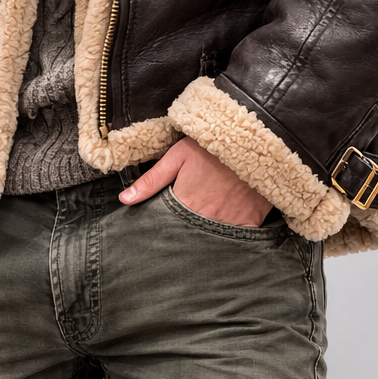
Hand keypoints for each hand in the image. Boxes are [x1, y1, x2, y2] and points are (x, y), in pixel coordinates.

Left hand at [118, 137, 271, 226]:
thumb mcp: (177, 156)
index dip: (165, 228)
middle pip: (191, 235)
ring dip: (206, 239)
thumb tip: (124, 200)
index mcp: (186, 202)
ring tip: (202, 237)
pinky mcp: (251, 220)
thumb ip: (151, 180)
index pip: (169, 226)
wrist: (253, 138)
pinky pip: (238, 239)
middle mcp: (207, 216)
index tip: (161, 231)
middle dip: (185, 236)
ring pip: (213, 240)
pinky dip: (231, 239)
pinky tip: (226, 233)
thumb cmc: (211, 146)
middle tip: (182, 236)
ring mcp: (230, 221)